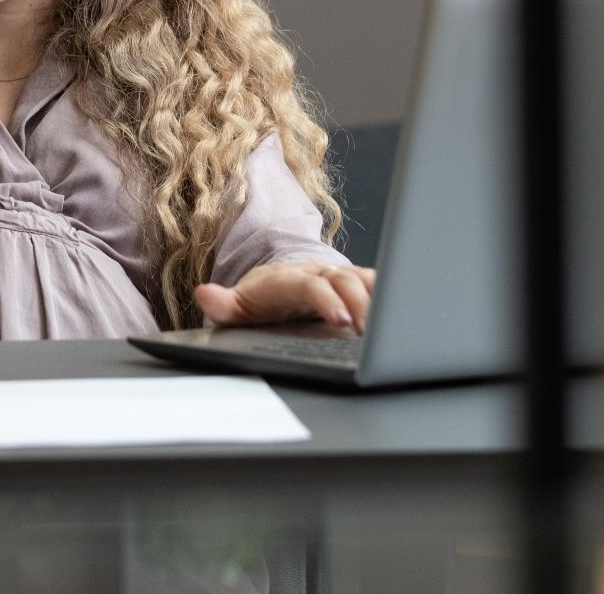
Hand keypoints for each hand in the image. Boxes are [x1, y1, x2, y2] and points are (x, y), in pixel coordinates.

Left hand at [195, 262, 376, 332]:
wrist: (274, 286)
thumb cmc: (259, 301)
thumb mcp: (236, 307)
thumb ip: (222, 304)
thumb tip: (204, 295)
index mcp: (289, 279)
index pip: (312, 284)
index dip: (327, 300)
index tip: (341, 320)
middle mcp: (316, 272)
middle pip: (344, 279)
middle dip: (361, 303)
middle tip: (370, 331)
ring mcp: (335, 275)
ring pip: (362, 278)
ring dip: (378, 299)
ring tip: (390, 326)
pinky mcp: (351, 282)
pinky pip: (373, 283)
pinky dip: (388, 294)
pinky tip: (399, 314)